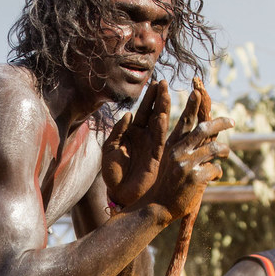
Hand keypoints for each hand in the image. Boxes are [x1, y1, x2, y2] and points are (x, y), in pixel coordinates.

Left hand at [102, 81, 170, 208]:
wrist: (117, 193)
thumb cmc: (112, 172)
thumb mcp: (109, 148)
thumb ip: (117, 131)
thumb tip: (128, 114)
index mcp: (133, 132)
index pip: (143, 111)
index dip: (148, 97)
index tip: (154, 82)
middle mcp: (145, 136)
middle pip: (154, 113)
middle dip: (159, 98)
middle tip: (163, 82)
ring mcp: (152, 146)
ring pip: (159, 124)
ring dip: (162, 109)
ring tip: (165, 94)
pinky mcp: (155, 157)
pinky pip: (159, 140)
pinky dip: (160, 128)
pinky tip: (162, 117)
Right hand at [142, 79, 230, 224]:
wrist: (158, 207)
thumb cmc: (168, 184)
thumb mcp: (171, 162)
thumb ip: (186, 148)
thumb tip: (207, 136)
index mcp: (172, 146)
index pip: (184, 122)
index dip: (192, 106)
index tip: (198, 92)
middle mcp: (178, 152)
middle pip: (203, 129)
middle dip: (220, 122)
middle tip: (232, 121)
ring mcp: (186, 164)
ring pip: (214, 149)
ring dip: (223, 150)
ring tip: (225, 153)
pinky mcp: (195, 178)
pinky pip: (215, 169)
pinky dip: (217, 172)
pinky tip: (213, 177)